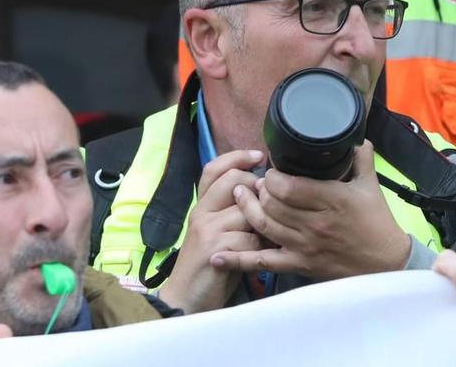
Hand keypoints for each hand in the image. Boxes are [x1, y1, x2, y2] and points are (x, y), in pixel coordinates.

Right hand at [160, 149, 266, 312]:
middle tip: (268, 206)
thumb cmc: (209, 265)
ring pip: (247, 211)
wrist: (187, 299)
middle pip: (234, 181)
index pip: (214, 168)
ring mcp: (207, 230)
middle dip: (258, 190)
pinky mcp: (216, 249)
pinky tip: (257, 257)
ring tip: (266, 237)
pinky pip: (250, 239)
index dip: (237, 157)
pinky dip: (260, 249)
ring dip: (262, 225)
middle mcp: (201, 213)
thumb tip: (263, 189)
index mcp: (201, 206)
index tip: (259, 156)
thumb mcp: (216, 232)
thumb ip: (231, 211)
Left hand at [215, 142, 411, 281]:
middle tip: (253, 182)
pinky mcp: (299, 265)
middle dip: (257, 190)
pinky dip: (239, 259)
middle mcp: (314, 224)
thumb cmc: (377, 222)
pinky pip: (264, 262)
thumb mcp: (370, 186)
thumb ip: (361, 158)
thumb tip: (357, 137)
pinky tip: (218, 255)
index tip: (270, 170)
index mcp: (331, 200)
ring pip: (264, 226)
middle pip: (272, 204)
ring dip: (247, 210)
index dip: (272, 176)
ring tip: (239, 196)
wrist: (385, 264)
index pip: (289, 186)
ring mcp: (304, 246)